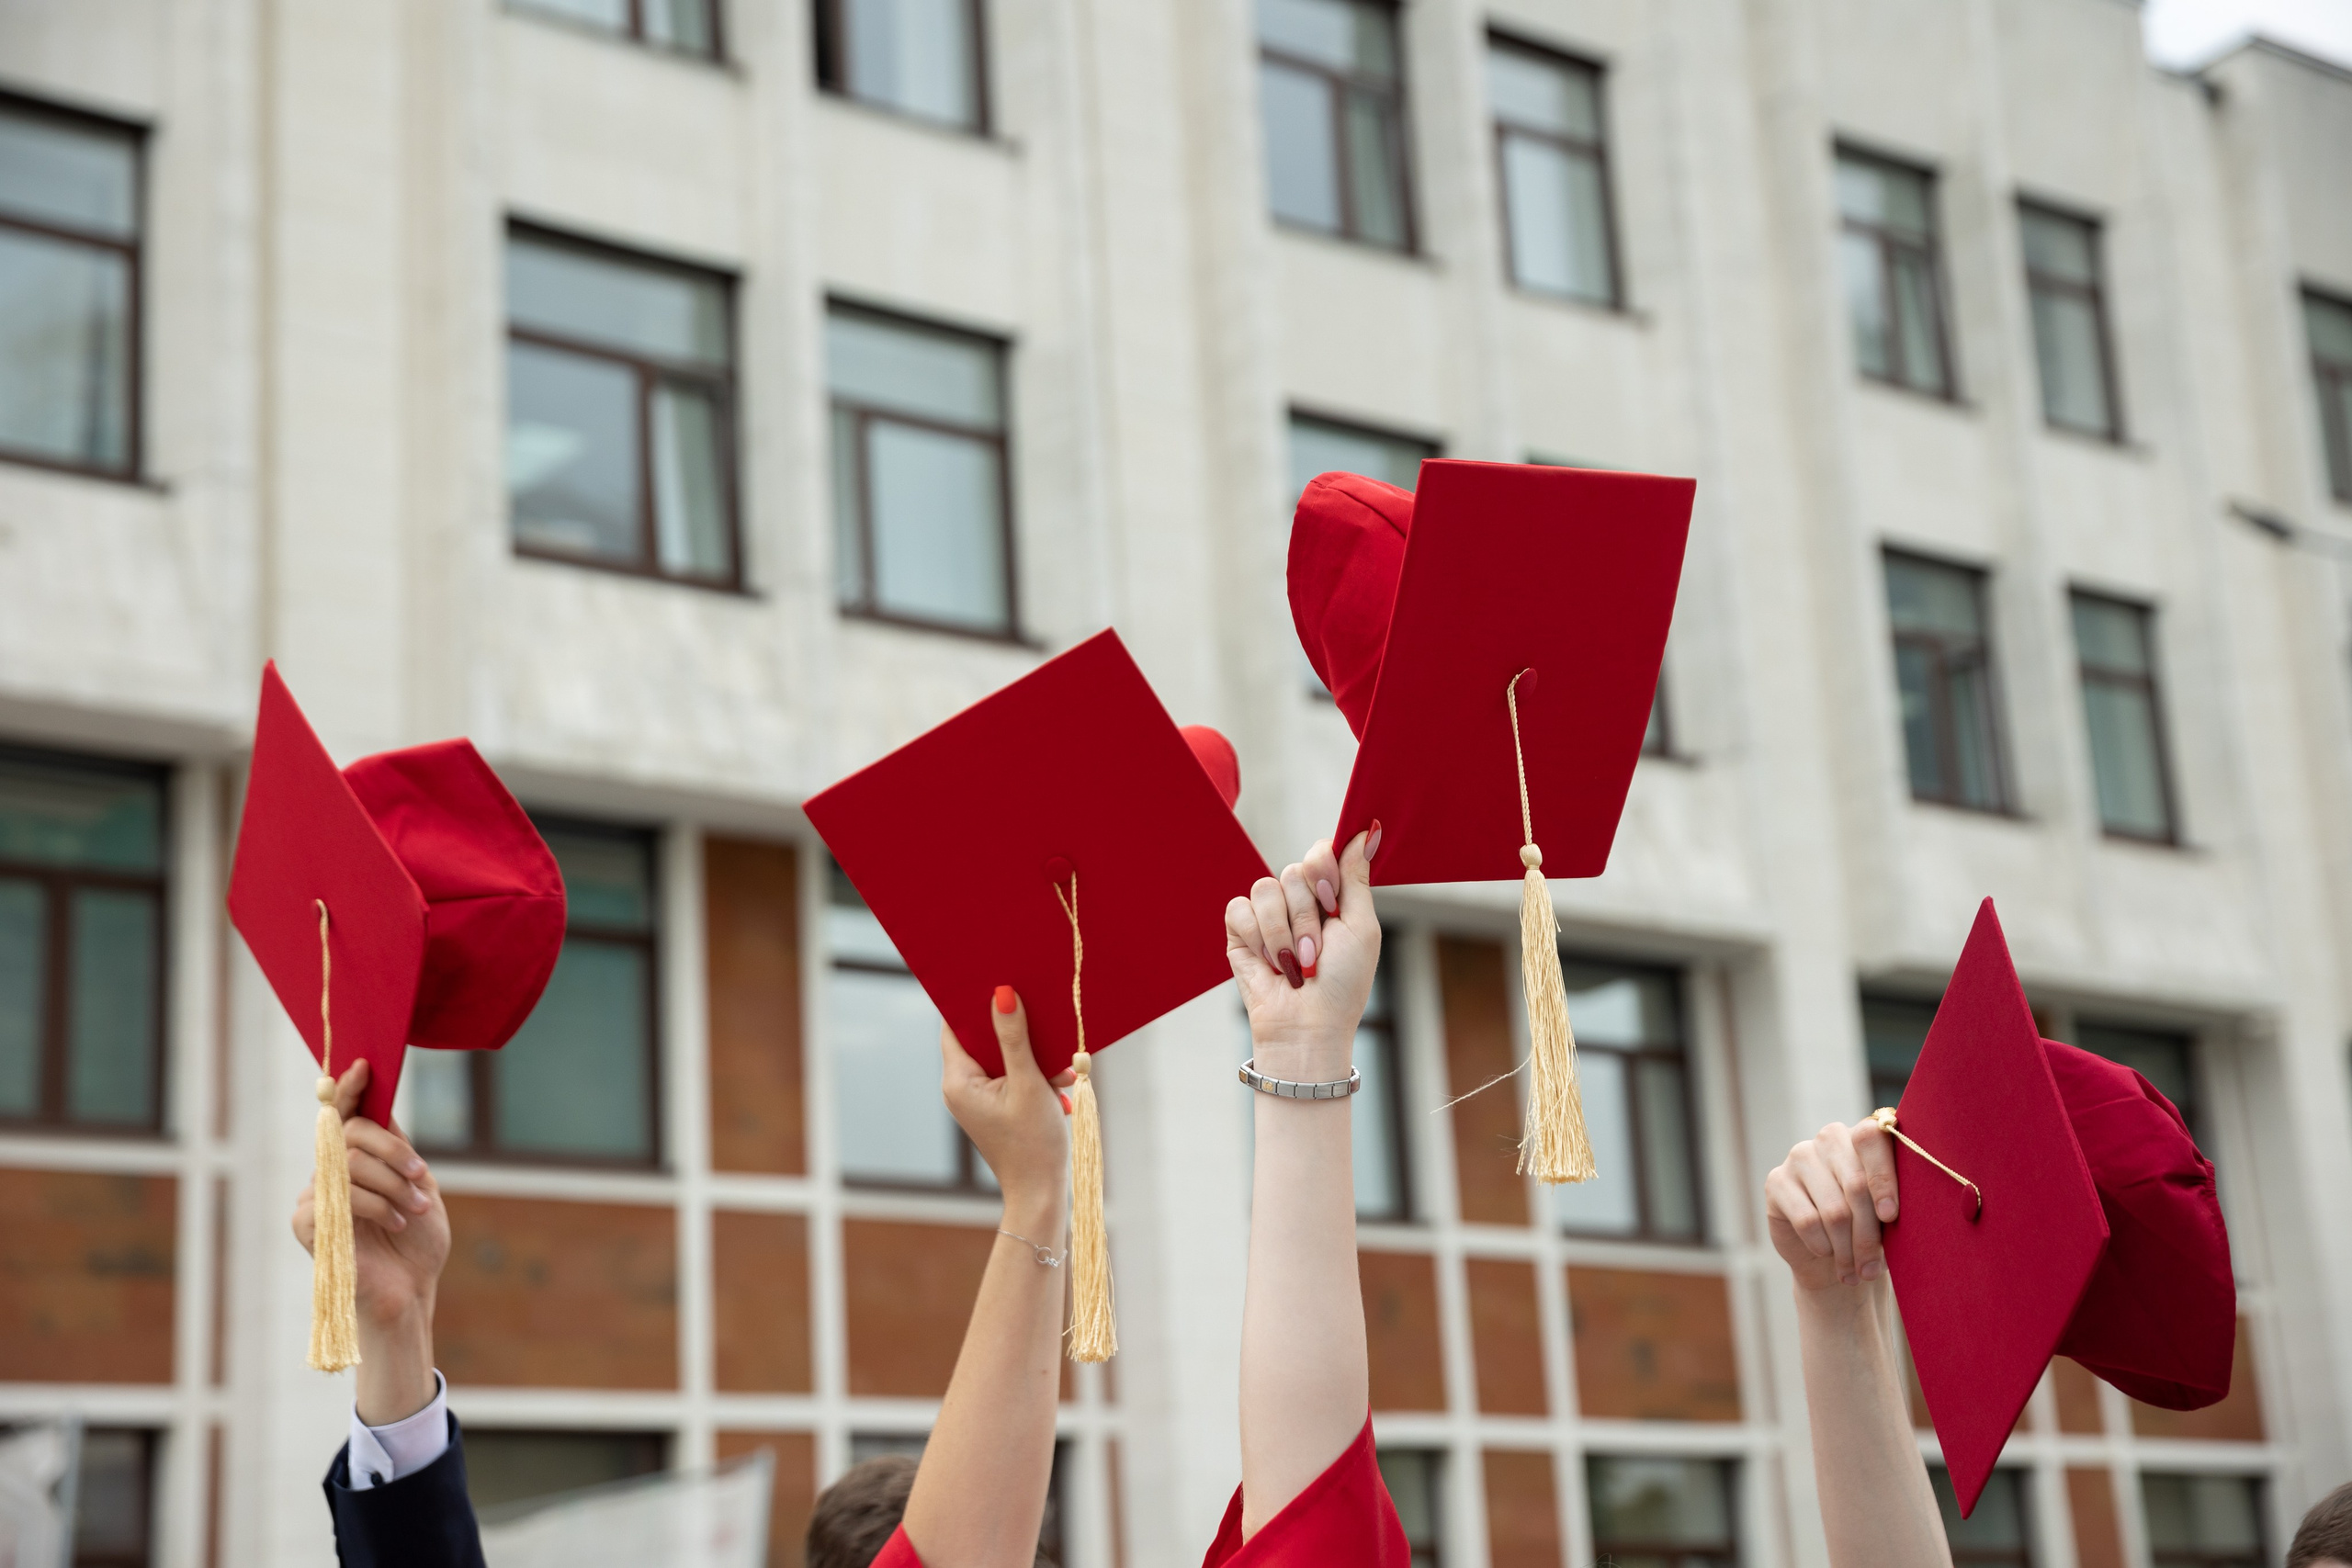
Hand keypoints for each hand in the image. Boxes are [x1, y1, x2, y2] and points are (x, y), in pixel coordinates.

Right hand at [292, 1060, 449, 1327]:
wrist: (410, 1290)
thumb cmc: (416, 1242)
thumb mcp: (417, 1185)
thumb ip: (398, 1149)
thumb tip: (381, 1108)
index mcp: (357, 1159)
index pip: (346, 1115)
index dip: (351, 1089)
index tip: (364, 1066)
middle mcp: (330, 1172)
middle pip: (351, 1133)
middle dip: (393, 1152)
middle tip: (421, 1178)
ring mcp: (315, 1197)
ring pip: (348, 1163)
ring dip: (391, 1184)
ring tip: (414, 1209)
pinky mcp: (308, 1224)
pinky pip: (337, 1196)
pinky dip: (373, 1205)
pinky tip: (394, 1223)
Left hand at [940, 991, 1073, 1223]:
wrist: (1042, 1194)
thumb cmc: (1033, 1143)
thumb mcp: (1028, 1083)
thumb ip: (1014, 1037)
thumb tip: (1001, 993)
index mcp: (957, 1080)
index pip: (954, 1025)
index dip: (972, 1000)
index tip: (997, 978)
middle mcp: (960, 1087)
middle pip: (981, 1037)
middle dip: (1014, 1029)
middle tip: (1039, 1012)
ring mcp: (978, 1098)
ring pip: (1002, 1056)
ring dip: (1031, 1055)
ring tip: (1058, 1067)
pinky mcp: (995, 1106)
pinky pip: (1012, 1075)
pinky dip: (1034, 1074)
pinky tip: (1059, 1086)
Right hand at [1224, 829, 1380, 1079]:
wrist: (1307, 1025)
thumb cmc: (1342, 983)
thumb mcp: (1361, 927)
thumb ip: (1357, 878)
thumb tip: (1366, 830)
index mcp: (1329, 896)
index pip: (1319, 853)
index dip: (1323, 869)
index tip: (1332, 901)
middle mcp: (1297, 901)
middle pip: (1294, 871)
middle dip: (1307, 916)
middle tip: (1315, 950)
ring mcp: (1268, 915)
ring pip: (1266, 888)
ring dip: (1283, 933)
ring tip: (1293, 963)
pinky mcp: (1240, 930)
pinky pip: (1240, 908)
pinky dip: (1258, 939)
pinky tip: (1269, 963)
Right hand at [1766, 1120, 1898, 1292]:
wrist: (1829, 1256)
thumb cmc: (1868, 1229)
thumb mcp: (1888, 1216)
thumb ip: (1891, 1205)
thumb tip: (1890, 1215)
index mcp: (1864, 1137)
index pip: (1871, 1139)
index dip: (1882, 1179)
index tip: (1890, 1217)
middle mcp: (1831, 1138)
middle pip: (1855, 1184)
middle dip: (1868, 1234)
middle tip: (1872, 1269)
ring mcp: (1800, 1156)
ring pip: (1834, 1209)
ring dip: (1847, 1250)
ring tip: (1855, 1273)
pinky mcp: (1777, 1181)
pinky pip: (1806, 1220)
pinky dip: (1822, 1245)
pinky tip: (1827, 1253)